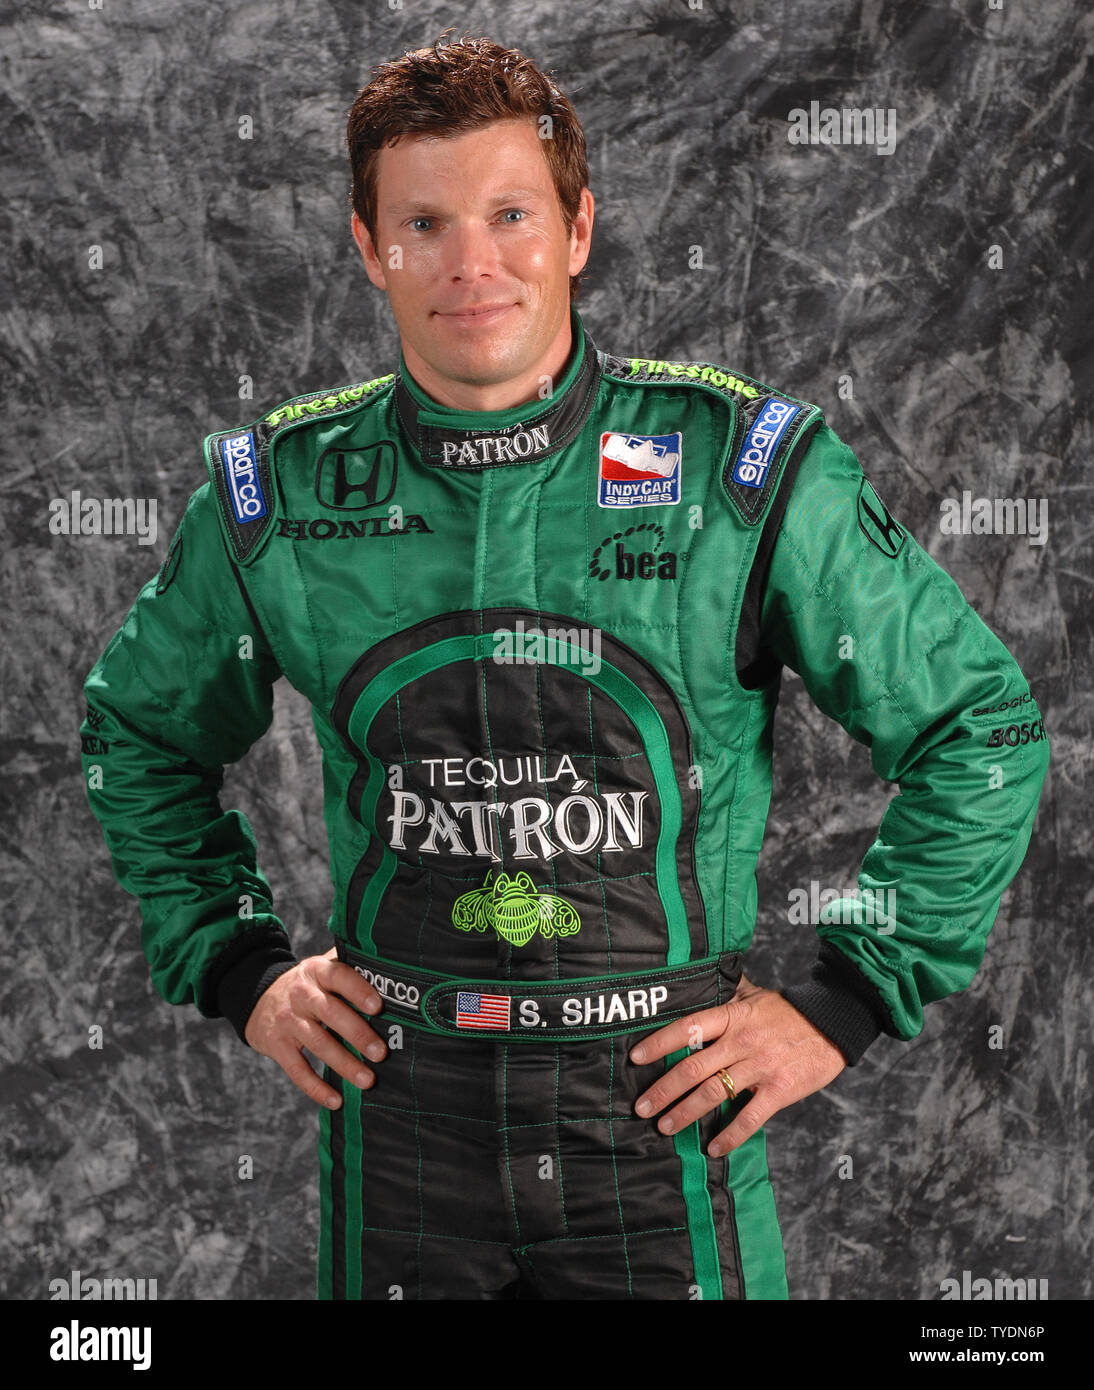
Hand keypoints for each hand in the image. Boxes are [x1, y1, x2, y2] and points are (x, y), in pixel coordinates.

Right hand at [244, 948, 386, 1108]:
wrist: (259, 997)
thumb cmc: (308, 984)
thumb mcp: (322, 967)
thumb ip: (350, 964)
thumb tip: (391, 965)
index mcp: (317, 971)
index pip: (338, 976)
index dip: (358, 990)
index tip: (378, 1007)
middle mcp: (301, 994)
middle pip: (330, 1013)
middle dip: (357, 1034)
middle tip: (381, 1053)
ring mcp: (287, 1020)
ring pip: (318, 1043)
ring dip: (344, 1064)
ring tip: (367, 1080)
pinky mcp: (277, 1045)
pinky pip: (297, 1069)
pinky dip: (316, 1088)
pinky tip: (336, 1100)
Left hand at [630, 973, 845, 1154]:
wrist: (834, 1022)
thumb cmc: (788, 1010)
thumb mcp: (753, 995)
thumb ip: (725, 994)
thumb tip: (696, 980)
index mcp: (732, 1016)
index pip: (687, 1028)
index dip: (659, 1043)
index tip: (636, 1058)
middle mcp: (742, 1041)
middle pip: (693, 1068)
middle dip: (663, 1090)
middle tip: (641, 1107)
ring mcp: (761, 1066)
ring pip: (713, 1094)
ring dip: (685, 1113)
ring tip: (665, 1127)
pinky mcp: (780, 1089)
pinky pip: (749, 1117)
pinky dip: (730, 1136)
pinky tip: (713, 1147)